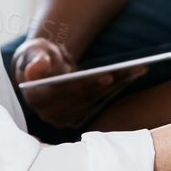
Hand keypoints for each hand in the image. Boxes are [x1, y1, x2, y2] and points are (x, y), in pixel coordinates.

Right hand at [12, 36, 144, 129]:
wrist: (42, 68)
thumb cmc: (38, 56)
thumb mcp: (33, 51)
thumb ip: (36, 60)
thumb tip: (34, 71)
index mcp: (35, 97)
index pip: (65, 93)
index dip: (87, 85)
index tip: (109, 76)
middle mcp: (48, 113)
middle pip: (85, 99)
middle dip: (109, 84)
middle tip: (133, 70)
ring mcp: (62, 119)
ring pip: (95, 102)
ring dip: (117, 87)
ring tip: (137, 70)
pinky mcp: (75, 119)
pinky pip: (98, 104)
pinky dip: (114, 90)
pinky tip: (129, 77)